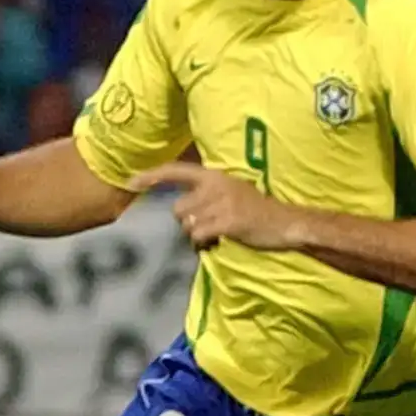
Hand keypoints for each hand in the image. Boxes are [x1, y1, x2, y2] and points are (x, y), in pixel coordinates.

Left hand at [129, 163, 298, 250]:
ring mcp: (221, 203)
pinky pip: (199, 237)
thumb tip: (181, 212)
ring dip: (197, 236)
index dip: (152, 176)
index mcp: (215, 176)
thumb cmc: (256, 212)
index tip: (131, 182)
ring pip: (187, 226)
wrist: (284, 222)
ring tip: (218, 234)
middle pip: (178, 209)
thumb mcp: (231, 193)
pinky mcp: (227, 221)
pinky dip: (205, 244)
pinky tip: (220, 241)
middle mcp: (215, 186)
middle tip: (208, 228)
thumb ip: (206, 196)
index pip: (177, 171)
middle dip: (188, 223)